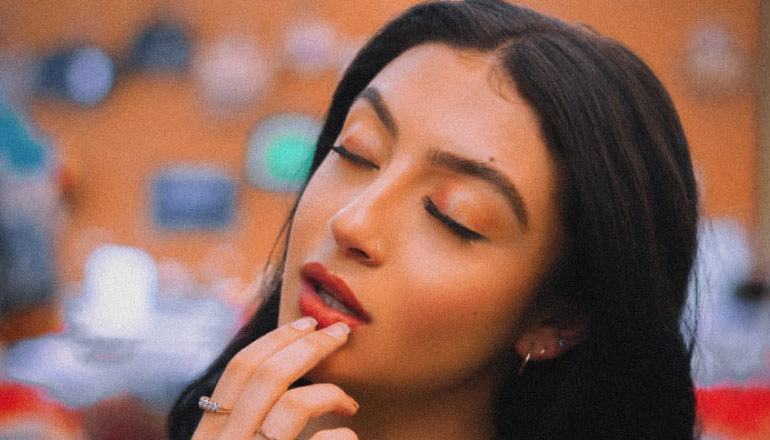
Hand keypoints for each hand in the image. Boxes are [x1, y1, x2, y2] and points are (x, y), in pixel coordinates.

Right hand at [191, 318, 358, 439]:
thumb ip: (243, 422)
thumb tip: (283, 371)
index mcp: (208, 435)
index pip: (239, 370)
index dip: (276, 339)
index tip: (308, 323)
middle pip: (269, 375)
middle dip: (310, 346)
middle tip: (341, 333)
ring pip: (294, 404)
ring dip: (330, 392)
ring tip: (350, 404)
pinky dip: (341, 435)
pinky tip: (348, 434)